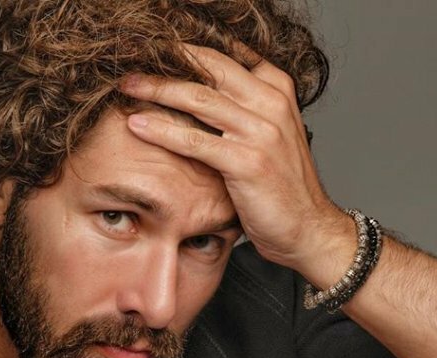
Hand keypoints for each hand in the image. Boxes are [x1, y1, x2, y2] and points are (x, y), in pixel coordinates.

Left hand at [118, 43, 345, 270]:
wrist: (308, 228)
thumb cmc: (283, 186)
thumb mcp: (269, 134)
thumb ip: (244, 108)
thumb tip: (198, 91)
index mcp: (277, 90)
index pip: (228, 55)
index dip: (188, 49)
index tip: (157, 49)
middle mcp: (272, 103)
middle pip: (210, 69)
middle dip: (166, 63)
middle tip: (132, 66)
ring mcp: (261, 132)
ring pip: (199, 98)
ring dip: (157, 90)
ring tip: (128, 87)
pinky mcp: (247, 161)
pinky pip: (196, 140)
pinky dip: (163, 130)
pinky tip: (138, 125)